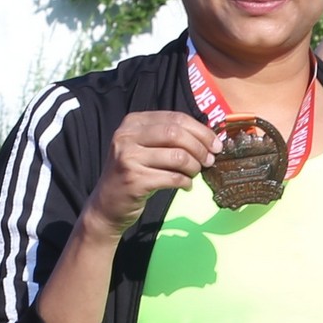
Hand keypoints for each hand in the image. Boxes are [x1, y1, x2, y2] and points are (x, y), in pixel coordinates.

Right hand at [83, 110, 221, 239]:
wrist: (107, 204)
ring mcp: (128, 158)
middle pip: (176, 133)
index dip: (200, 130)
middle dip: (200, 147)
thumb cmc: (134, 173)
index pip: (175, 118)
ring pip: (177, 156)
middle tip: (209, 160)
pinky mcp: (134, 180)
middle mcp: (127, 136)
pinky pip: (172, 178)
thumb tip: (208, 137)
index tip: (215, 144)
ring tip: (195, 173)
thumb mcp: (145, 148)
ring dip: (194, 166)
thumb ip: (168, 138)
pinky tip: (186, 186)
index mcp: (133, 123)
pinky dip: (185, 182)